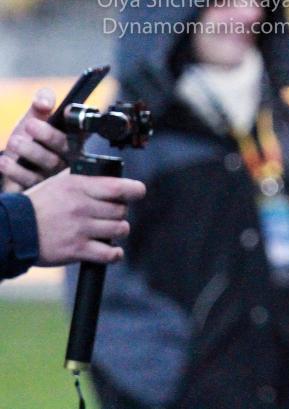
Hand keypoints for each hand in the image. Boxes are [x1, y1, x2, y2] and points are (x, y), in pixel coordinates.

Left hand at [1, 89, 68, 191]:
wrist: (12, 166)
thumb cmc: (29, 140)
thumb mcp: (33, 119)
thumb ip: (41, 105)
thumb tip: (45, 101)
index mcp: (72, 139)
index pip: (79, 130)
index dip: (74, 122)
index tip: (63, 111)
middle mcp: (69, 158)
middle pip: (65, 147)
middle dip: (48, 134)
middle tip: (30, 124)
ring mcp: (56, 176)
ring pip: (49, 164)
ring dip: (30, 151)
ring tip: (14, 141)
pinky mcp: (41, 190)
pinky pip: (32, 181)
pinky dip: (16, 170)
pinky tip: (4, 161)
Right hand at [26, 171, 146, 266]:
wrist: (12, 230)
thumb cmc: (36, 205)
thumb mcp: (57, 183)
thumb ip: (81, 179)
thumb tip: (105, 174)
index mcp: (78, 187)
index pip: (119, 187)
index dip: (135, 191)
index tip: (137, 193)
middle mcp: (81, 206)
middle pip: (121, 210)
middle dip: (119, 213)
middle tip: (109, 216)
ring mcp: (79, 229)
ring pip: (119, 229)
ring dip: (118, 231)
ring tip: (108, 232)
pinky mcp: (76, 249)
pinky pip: (109, 253)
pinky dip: (115, 254)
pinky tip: (112, 251)